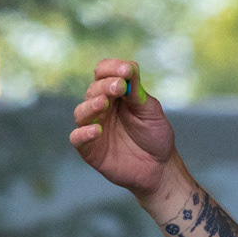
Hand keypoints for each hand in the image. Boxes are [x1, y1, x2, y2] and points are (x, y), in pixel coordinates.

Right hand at [70, 59, 181, 204]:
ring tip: (104, 102)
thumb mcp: (151, 112)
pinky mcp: (89, 148)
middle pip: (94, 90)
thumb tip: (128, 68)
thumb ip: (138, 93)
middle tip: (119, 86)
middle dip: (106, 86)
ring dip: (91, 105)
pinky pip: (77, 138)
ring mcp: (93, 127)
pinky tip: (97, 130)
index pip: (104, 73)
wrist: (160, 168)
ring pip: (81, 112)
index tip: (126, 69)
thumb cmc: (155, 136)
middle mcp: (100, 108)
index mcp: (115, 94)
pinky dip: (84, 133)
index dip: (112, 68)